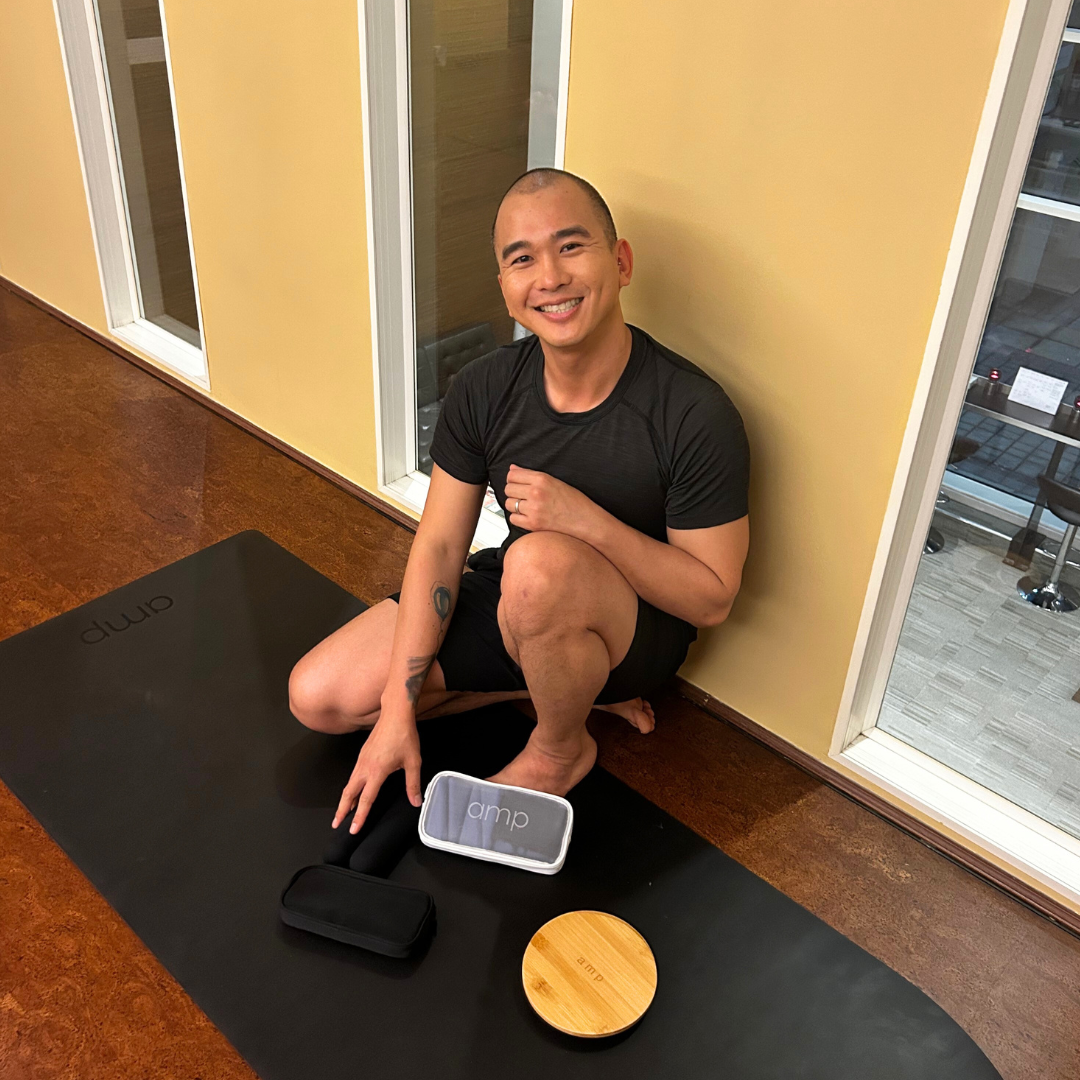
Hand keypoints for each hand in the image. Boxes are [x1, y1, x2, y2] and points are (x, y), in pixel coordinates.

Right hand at [333, 714, 422, 833]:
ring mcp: (362, 759)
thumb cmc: (404, 735)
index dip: (359, 816)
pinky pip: (353, 774)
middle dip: (342, 810)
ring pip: (349, 783)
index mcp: (377, 771)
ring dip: (344, 799)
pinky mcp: (362, 754)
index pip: (366, 799)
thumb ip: (413, 784)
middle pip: (349, 793)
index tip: (353, 829)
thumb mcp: (414, 762)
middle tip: (336, 824)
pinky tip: (354, 790)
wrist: (395, 713)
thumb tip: (415, 801)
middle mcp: (365, 767)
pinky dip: (350, 787)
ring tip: (343, 811)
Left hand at [504, 464, 604, 539]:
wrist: (586, 521)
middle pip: (508, 488)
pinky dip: (518, 517)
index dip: (513, 479)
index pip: (512, 475)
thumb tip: (513, 468)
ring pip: (509, 503)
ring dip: (514, 504)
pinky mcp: (533, 524)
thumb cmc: (575, 501)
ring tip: (526, 506)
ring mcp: (533, 509)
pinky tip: (527, 515)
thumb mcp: (555, 481)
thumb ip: (532, 475)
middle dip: (513, 491)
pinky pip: (513, 518)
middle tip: (522, 495)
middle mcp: (536, 493)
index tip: (517, 483)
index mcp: (542, 479)